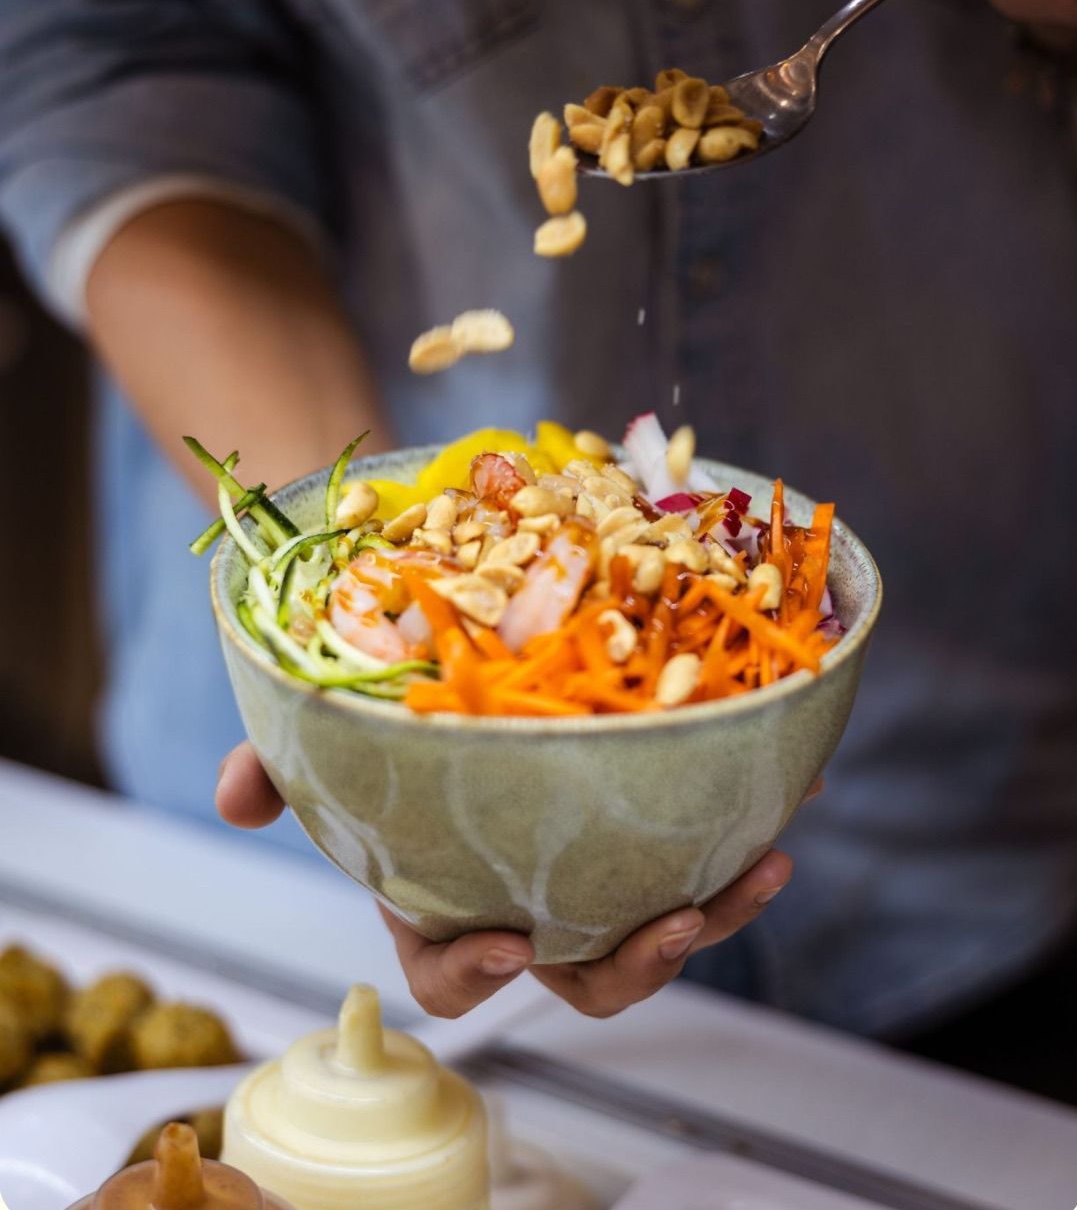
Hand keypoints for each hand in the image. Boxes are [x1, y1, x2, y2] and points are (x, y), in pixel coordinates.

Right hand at [218, 742, 817, 1018]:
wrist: (447, 651)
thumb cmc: (384, 714)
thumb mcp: (325, 736)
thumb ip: (276, 767)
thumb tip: (232, 801)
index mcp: (443, 896)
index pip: (449, 974)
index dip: (472, 978)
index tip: (503, 941)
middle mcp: (526, 898)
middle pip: (582, 978)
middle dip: (632, 967)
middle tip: (671, 919)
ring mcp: (592, 868)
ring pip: (655, 927)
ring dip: (716, 910)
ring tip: (764, 866)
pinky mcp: (643, 825)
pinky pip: (701, 848)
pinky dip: (744, 827)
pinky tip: (794, 781)